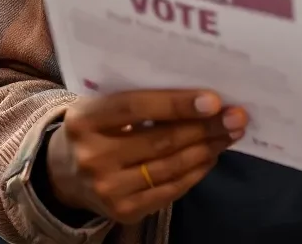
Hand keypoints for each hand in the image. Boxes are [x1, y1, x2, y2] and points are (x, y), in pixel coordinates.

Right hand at [47, 89, 247, 223]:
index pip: (136, 107)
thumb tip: (198, 90)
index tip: (213, 99)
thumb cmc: (96, 125)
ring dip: (207, 148)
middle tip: (236, 116)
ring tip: (231, 133)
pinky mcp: (123, 211)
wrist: (65, 172)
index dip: (177, 104)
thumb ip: (139, 94)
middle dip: (205, 127)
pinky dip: (196, 171)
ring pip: (170, 167)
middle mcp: (93, 157)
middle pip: (160, 140)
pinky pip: (170, 190)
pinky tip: (211, 155)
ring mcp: (107, 189)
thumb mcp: (102, 103)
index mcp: (85, 119)